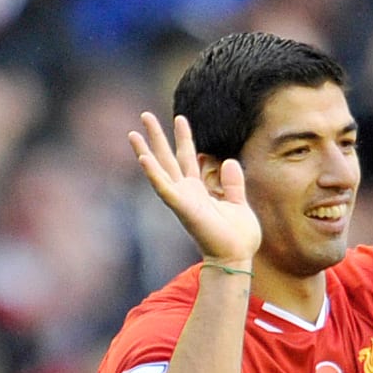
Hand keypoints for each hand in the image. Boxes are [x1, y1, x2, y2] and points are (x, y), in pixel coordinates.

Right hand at [129, 112, 259, 263]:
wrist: (236, 257)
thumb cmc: (237, 237)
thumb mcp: (239, 204)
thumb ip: (233, 183)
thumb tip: (229, 161)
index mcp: (198, 191)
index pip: (187, 158)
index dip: (184, 138)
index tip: (180, 118)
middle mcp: (186, 193)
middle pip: (167, 158)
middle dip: (157, 137)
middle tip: (145, 115)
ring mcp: (181, 200)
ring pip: (160, 170)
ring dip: (146, 151)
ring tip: (133, 132)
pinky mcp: (182, 209)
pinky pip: (164, 189)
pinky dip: (154, 175)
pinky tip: (143, 158)